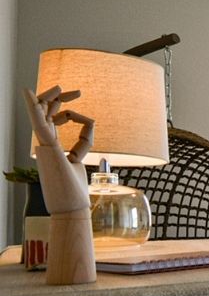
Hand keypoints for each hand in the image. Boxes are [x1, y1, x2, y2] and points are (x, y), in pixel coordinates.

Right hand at [24, 85, 90, 213]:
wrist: (70, 208)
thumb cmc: (75, 190)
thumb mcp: (81, 159)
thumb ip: (84, 141)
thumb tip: (92, 121)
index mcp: (52, 147)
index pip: (57, 122)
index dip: (70, 112)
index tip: (88, 116)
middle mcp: (45, 144)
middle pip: (47, 113)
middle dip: (59, 99)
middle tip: (77, 91)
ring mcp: (43, 146)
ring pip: (41, 114)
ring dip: (49, 97)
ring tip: (61, 86)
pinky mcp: (45, 148)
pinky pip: (37, 123)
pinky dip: (32, 107)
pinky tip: (29, 93)